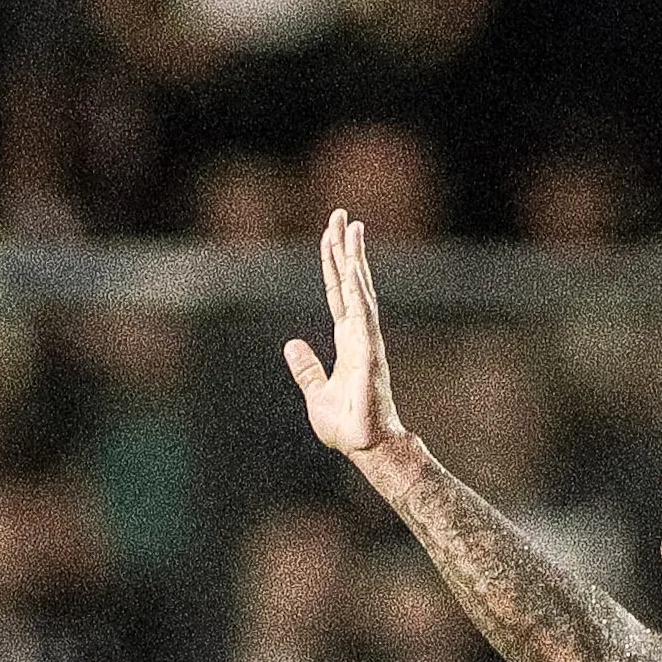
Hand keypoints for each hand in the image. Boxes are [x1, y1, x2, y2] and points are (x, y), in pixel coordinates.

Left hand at [281, 211, 410, 463]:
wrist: (366, 447)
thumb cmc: (347, 425)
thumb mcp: (315, 393)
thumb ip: (306, 368)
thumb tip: (291, 345)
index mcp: (347, 340)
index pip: (337, 292)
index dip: (333, 263)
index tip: (332, 234)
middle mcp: (359, 334)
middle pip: (350, 281)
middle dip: (345, 247)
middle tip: (342, 214)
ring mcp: (367, 341)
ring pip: (359, 290)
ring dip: (355, 259)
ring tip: (352, 228)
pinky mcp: (369, 353)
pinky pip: (363, 316)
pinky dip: (357, 291)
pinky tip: (352, 268)